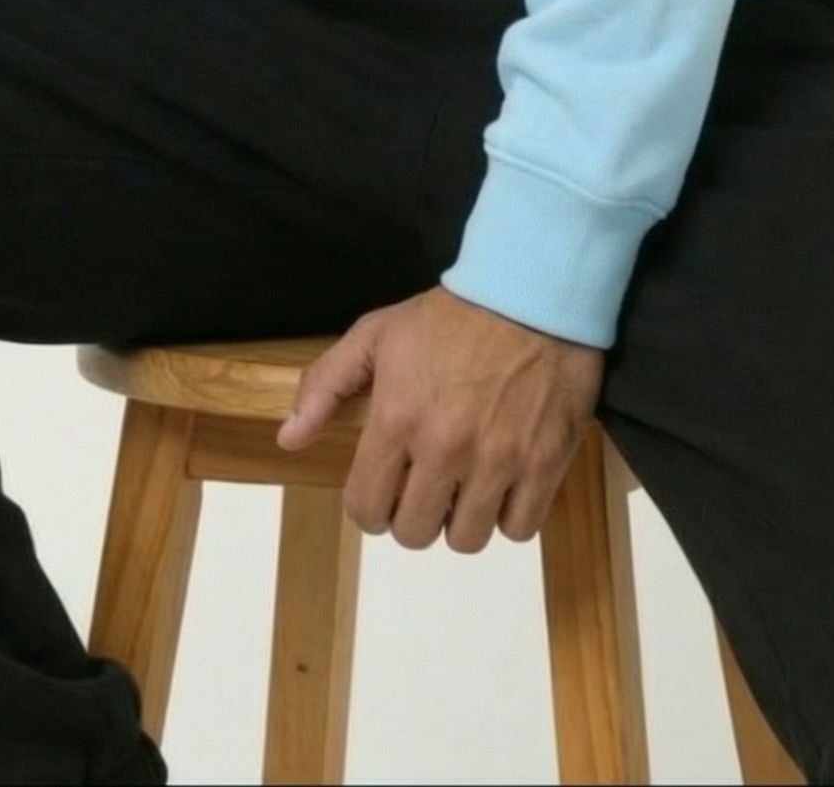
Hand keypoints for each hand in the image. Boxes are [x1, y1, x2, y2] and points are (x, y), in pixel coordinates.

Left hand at [275, 284, 605, 552]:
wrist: (528, 294)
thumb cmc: (448, 317)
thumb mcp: (375, 336)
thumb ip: (326, 386)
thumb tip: (289, 438)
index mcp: (397, 418)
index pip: (366, 508)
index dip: (368, 507)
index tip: (381, 490)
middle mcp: (444, 448)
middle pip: (415, 533)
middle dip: (412, 516)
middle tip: (423, 487)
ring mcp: (498, 460)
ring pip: (467, 539)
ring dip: (460, 519)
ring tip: (463, 486)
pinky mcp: (544, 464)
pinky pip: (519, 529)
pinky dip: (508, 515)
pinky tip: (502, 484)